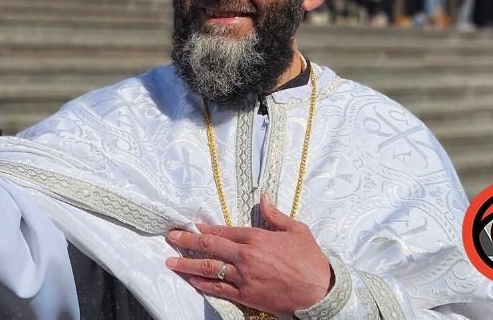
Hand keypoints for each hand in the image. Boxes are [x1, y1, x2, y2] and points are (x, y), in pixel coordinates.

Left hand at [164, 195, 331, 314]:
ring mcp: (245, 277)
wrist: (322, 292)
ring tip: (171, 262)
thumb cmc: (311, 260)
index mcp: (257, 237)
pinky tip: (191, 281)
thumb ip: (276, 215)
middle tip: (171, 237)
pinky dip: (203, 285)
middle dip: (187, 240)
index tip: (192, 226)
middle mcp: (246, 256)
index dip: (205, 228)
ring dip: (187, 264)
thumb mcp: (297, 230)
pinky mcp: (247, 296)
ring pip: (209, 269)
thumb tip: (263, 197)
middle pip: (210, 246)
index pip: (223, 230)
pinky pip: (220, 290)